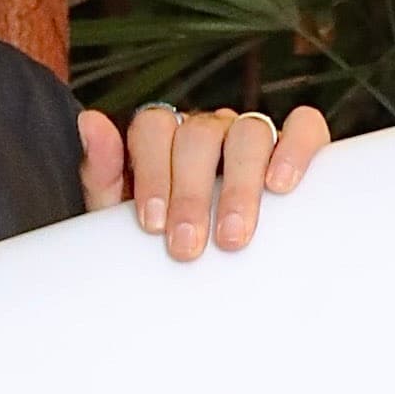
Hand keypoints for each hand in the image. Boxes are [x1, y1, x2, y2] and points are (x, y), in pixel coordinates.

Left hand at [80, 97, 333, 258]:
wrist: (209, 271)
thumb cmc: (166, 239)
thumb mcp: (123, 216)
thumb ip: (105, 173)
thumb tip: (90, 121)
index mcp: (164, 138)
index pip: (153, 128)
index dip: (151, 173)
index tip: (152, 224)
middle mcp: (208, 129)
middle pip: (200, 134)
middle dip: (191, 194)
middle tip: (187, 246)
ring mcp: (252, 133)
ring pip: (250, 131)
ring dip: (239, 184)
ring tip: (233, 235)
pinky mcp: (297, 145)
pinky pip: (304, 127)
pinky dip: (295, 149)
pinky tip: (281, 186)